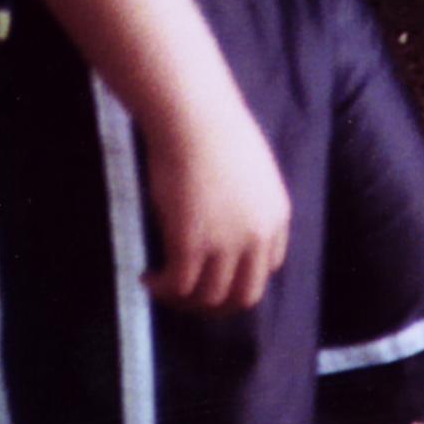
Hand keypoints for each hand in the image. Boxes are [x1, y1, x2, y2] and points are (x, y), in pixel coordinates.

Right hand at [142, 100, 290, 313]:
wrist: (194, 118)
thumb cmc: (214, 132)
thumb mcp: (248, 174)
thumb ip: (244, 205)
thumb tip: (218, 224)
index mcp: (276, 217)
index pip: (268, 268)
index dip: (240, 278)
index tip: (214, 275)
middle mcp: (257, 237)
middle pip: (245, 294)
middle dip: (217, 305)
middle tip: (189, 299)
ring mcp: (226, 243)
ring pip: (210, 297)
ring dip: (184, 300)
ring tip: (162, 287)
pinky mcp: (191, 244)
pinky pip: (178, 286)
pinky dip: (162, 289)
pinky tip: (147, 278)